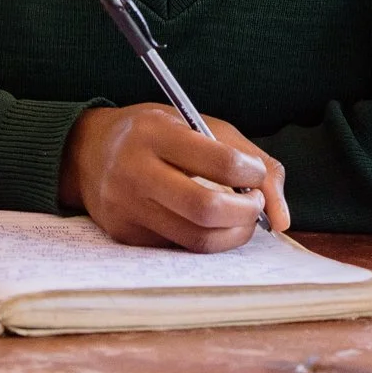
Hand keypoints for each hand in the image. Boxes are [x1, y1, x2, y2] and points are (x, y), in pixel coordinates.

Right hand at [58, 103, 290, 251]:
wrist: (88, 153)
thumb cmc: (154, 134)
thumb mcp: (196, 124)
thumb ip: (249, 157)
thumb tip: (282, 216)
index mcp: (155, 133)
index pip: (219, 160)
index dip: (251, 173)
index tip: (256, 175)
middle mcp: (135, 170)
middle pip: (206, 208)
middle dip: (246, 213)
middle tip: (254, 204)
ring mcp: (127, 207)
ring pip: (196, 238)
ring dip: (233, 234)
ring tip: (240, 217)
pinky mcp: (125, 235)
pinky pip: (179, 248)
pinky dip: (206, 240)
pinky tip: (209, 224)